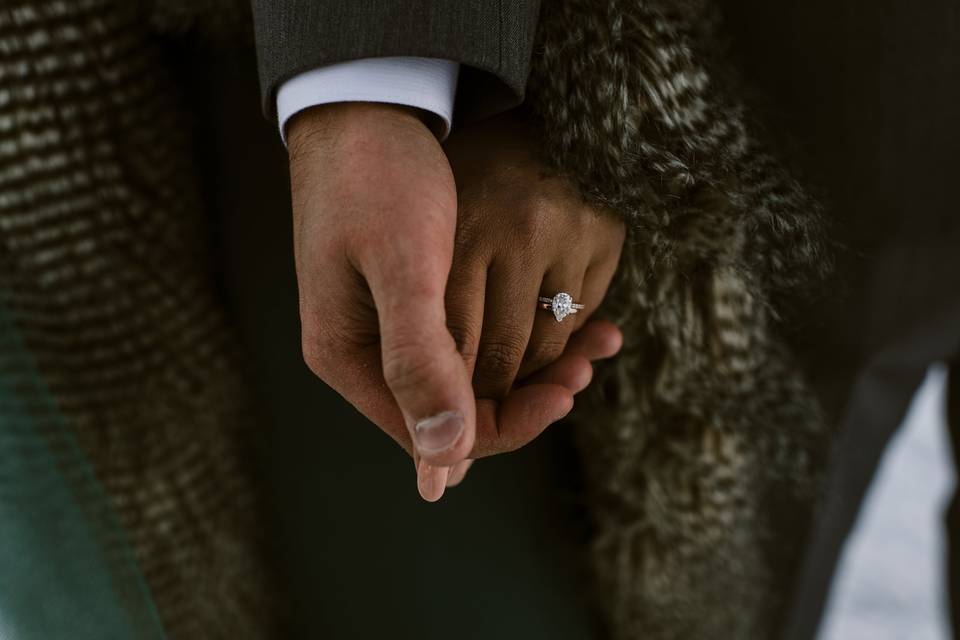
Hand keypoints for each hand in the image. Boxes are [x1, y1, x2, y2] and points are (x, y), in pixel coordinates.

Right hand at [288, 103, 605, 499]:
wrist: (365, 102)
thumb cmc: (376, 175)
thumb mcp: (402, 262)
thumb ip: (419, 358)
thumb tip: (445, 458)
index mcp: (349, 358)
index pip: (436, 434)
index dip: (506, 426)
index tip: (565, 393)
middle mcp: (366, 353)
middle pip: (456, 409)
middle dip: (526, 395)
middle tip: (586, 364)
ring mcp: (388, 324)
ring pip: (470, 375)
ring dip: (531, 366)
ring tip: (591, 342)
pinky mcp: (413, 296)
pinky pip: (472, 338)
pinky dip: (519, 333)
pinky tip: (567, 320)